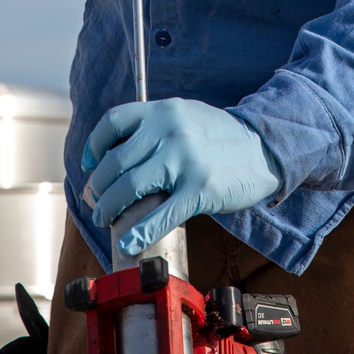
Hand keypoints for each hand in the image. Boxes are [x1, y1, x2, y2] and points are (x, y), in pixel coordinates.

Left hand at [81, 98, 282, 256]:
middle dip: (98, 187)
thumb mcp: (185, 115)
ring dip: (110, 209)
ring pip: (130, 187)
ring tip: (106, 219)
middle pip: (115, 161)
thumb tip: (117, 151)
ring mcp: (184, 160)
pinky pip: (160, 215)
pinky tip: (129, 242)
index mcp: (164, 110)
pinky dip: (139, 232)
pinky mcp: (199, 189)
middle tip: (96, 201)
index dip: (94, 146)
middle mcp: (170, 130)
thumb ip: (155, 125)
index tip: (89, 165)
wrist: (264, 148)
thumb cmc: (220, 136)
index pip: (113, 122)